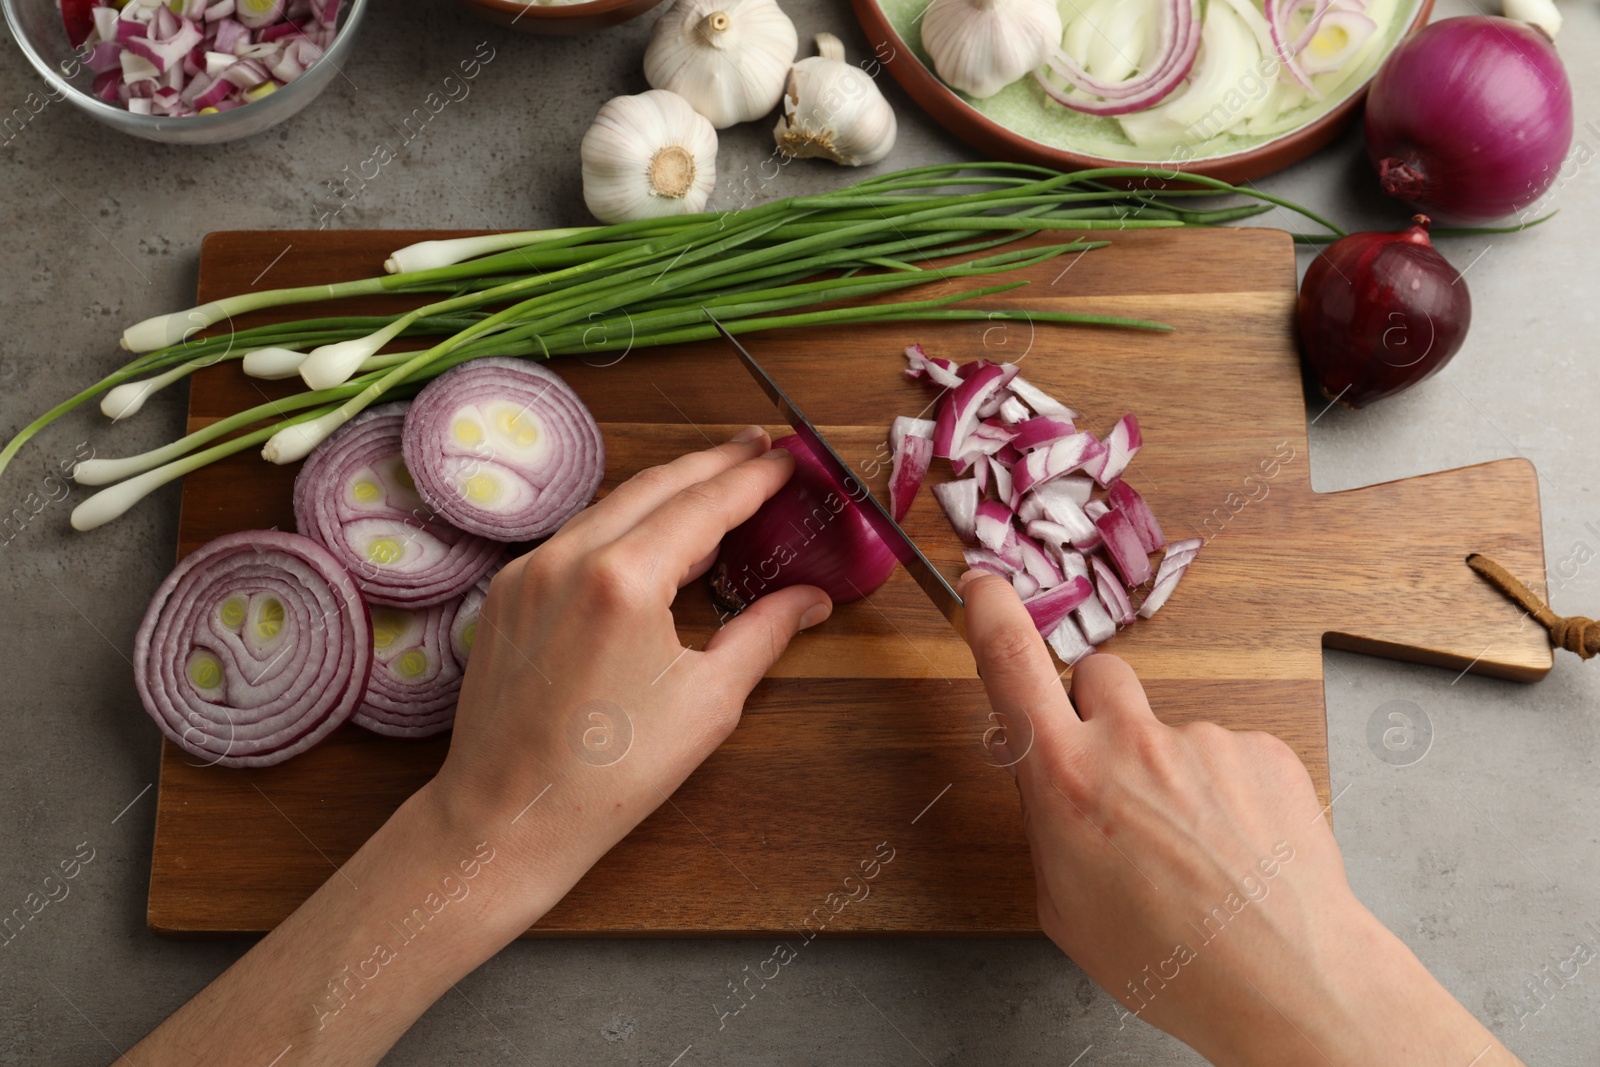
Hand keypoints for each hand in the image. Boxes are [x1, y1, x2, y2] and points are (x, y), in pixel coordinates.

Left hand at [433, 426, 831, 920]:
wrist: (509, 817)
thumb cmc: (612, 774)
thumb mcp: (709, 702)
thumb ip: (764, 633)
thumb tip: (812, 598)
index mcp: (623, 580)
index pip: (704, 505)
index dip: (752, 478)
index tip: (787, 459)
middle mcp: (567, 558)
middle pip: (656, 486)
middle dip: (713, 464)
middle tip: (759, 448)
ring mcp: (529, 571)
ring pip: (611, 506)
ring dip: (668, 491)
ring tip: (716, 486)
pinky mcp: (506, 592)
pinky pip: (576, 538)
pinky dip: (623, 526)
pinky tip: (652, 539)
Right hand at [958, 571, 1521, 1066]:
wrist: (1285, 978)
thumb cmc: (1167, 959)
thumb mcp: (1062, 903)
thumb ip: (1050, 823)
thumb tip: (1055, 787)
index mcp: (1066, 780)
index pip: (1012, 663)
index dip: (991, 612)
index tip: (983, 586)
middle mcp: (1131, 742)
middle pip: (1099, 675)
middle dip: (1098, 710)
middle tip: (1118, 777)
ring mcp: (1204, 739)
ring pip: (1169, 728)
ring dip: (1172, 768)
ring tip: (1198, 848)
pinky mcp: (1262, 748)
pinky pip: (1229, 752)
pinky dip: (1229, 789)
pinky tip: (1239, 846)